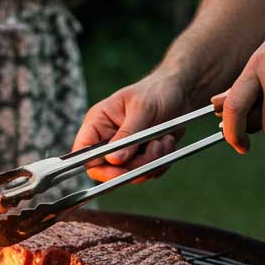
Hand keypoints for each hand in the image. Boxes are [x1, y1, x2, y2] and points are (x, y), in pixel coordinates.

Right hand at [72, 73, 191, 182]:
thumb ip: (127, 135)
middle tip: (152, 152)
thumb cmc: (156, 91)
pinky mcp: (143, 157)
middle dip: (132, 166)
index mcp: (98, 122)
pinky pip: (147, 172)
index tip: (118, 167)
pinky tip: (167, 141)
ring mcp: (126, 150)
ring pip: (130, 174)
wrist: (181, 92)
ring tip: (162, 141)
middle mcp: (109, 139)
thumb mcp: (142, 109)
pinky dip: (160, 161)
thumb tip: (113, 160)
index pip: (84, 151)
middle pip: (107, 170)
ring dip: (151, 162)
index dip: (95, 165)